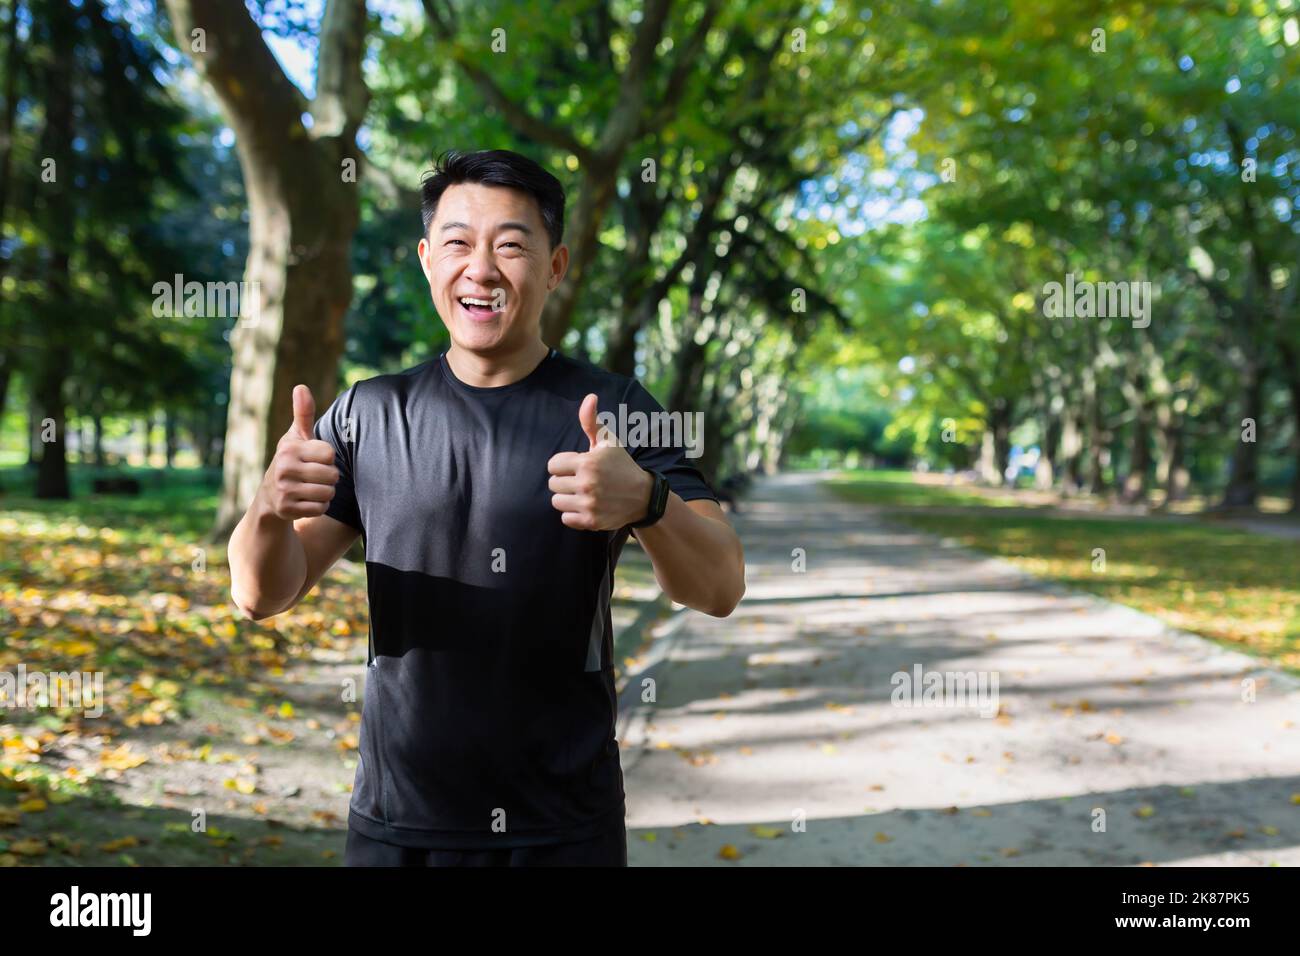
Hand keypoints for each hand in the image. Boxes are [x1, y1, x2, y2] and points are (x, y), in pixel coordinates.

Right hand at [258, 384, 339, 520]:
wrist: (270, 497)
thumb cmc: (291, 461)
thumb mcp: (296, 437)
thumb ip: (303, 414)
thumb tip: (301, 387)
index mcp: (289, 449)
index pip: (330, 454)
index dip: (327, 458)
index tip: (315, 459)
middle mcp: (284, 469)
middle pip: (332, 475)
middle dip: (329, 477)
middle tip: (314, 476)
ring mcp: (284, 491)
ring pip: (328, 493)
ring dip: (326, 493)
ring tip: (311, 488)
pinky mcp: (287, 510)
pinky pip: (321, 509)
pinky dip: (319, 506)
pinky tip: (306, 501)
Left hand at [547, 393, 654, 530]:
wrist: (643, 497)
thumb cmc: (621, 466)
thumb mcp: (608, 442)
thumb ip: (592, 421)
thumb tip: (590, 397)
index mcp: (588, 462)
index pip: (552, 465)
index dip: (564, 465)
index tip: (577, 466)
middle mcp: (587, 484)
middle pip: (553, 484)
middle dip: (565, 481)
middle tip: (581, 480)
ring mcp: (589, 504)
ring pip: (556, 501)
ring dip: (567, 498)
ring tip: (582, 493)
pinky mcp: (590, 522)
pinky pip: (565, 518)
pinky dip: (573, 514)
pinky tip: (586, 506)